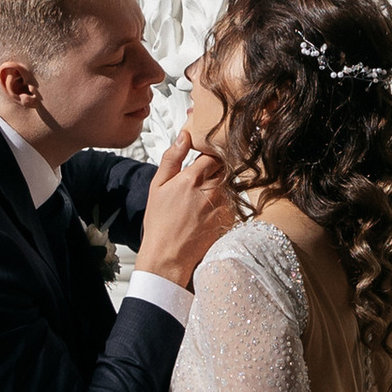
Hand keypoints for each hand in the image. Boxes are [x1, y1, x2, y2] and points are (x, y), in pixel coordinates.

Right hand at [138, 130, 235, 287]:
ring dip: (222, 182)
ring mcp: (223, 204)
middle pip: (225, 165)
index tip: (205, 155)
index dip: (210, 152)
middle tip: (205, 174)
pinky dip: (225, 200)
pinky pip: (233, 200)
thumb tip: (184, 135)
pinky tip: (209, 209)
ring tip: (205, 195)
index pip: (213, 152)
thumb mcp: (158, 186)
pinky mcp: (230, 217)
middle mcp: (211, 190)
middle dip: (218, 165)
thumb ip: (173, 158)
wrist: (169, 255)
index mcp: (192, 178)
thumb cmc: (160, 223)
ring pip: (230, 182)